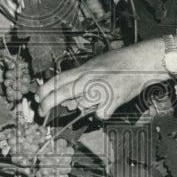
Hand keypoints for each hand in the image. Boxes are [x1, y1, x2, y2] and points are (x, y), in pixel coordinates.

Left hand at [34, 43, 166, 119]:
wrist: (140, 62)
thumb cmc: (117, 63)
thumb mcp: (94, 66)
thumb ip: (80, 81)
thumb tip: (67, 100)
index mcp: (83, 70)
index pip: (57, 80)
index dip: (43, 91)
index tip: (37, 100)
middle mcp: (89, 79)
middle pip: (62, 93)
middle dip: (48, 104)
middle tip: (41, 112)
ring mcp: (101, 89)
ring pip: (81, 105)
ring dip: (83, 107)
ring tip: (95, 100)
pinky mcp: (113, 99)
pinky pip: (100, 114)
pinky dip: (101, 113)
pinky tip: (106, 106)